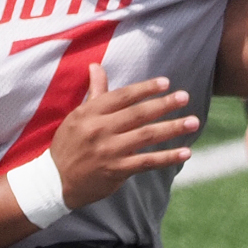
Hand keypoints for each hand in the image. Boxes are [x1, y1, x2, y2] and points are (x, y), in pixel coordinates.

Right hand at [48, 65, 200, 207]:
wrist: (55, 181)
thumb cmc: (69, 144)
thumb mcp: (77, 116)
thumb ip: (94, 93)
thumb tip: (96, 66)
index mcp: (90, 113)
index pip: (122, 96)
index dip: (145, 88)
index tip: (165, 83)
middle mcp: (100, 130)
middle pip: (138, 114)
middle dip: (164, 105)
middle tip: (184, 97)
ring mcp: (109, 151)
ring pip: (146, 136)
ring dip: (172, 128)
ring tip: (193, 122)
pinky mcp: (116, 170)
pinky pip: (147, 162)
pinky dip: (167, 157)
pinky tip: (185, 152)